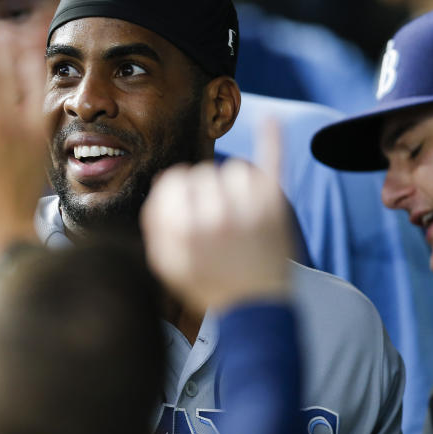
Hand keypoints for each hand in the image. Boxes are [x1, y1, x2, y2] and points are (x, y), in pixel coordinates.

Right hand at [140, 123, 290, 310]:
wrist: (255, 311)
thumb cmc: (208, 286)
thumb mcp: (166, 265)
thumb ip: (156, 224)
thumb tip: (162, 184)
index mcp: (184, 229)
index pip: (176, 181)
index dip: (181, 194)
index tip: (190, 209)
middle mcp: (215, 216)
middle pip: (206, 174)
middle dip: (208, 192)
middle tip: (218, 223)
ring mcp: (249, 210)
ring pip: (235, 170)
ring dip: (234, 187)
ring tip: (240, 217)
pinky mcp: (275, 209)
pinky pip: (272, 164)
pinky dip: (272, 140)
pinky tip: (271, 122)